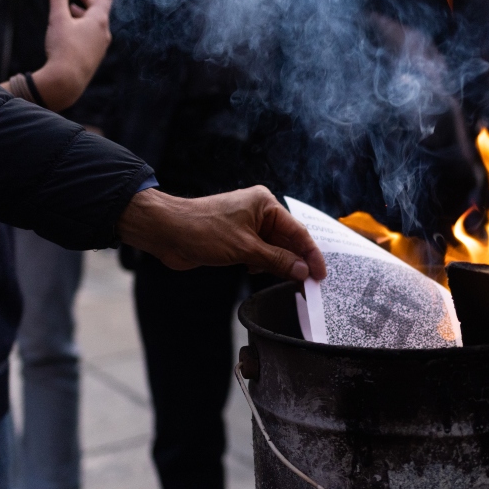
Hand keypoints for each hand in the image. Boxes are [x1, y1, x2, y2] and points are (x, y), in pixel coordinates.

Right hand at [30, 0, 113, 110]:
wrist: (66, 81)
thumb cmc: (63, 49)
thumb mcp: (58, 19)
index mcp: (98, 21)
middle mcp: (103, 34)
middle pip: (100, 12)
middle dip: (90, 0)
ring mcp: (99, 48)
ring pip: (95, 25)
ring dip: (84, 14)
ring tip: (72, 9)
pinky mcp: (93, 58)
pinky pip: (91, 37)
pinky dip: (83, 28)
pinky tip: (71, 31)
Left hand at [117, 186, 326, 280]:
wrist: (167, 232)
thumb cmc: (203, 230)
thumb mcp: (245, 248)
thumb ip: (276, 260)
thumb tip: (302, 270)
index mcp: (265, 204)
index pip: (297, 231)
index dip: (311, 254)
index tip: (321, 275)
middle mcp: (258, 212)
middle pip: (287, 240)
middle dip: (296, 261)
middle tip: (310, 284)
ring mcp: (246, 226)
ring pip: (273, 248)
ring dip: (279, 264)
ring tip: (291, 282)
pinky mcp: (235, 239)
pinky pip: (259, 253)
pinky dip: (263, 264)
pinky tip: (260, 272)